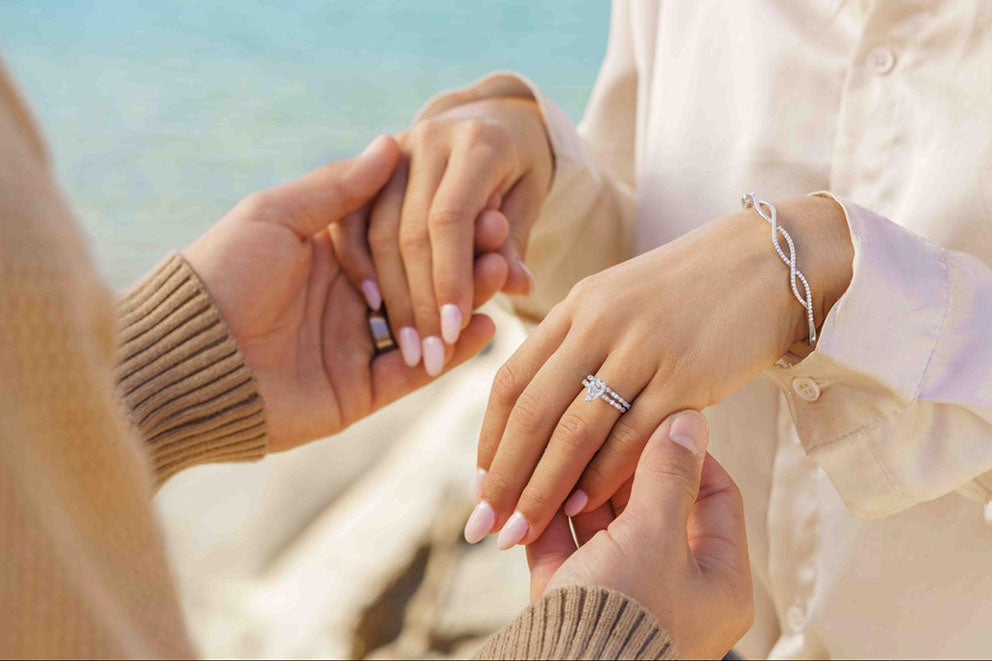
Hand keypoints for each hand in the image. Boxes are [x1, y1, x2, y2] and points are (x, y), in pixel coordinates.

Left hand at [182, 136, 500, 451]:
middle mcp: (345, 299)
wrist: (186, 361)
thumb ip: (337, 188)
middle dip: (462, 261)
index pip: (398, 236)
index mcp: (326, 255)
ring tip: (500, 279)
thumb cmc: (222, 276)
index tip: (483, 206)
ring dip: (463, 301)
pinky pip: (411, 372)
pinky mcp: (356, 393)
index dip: (440, 224)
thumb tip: (389, 142)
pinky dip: (449, 353)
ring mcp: (352, 347)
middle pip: (419, 278)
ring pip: (423, 323)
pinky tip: (482, 327)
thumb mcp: (275, 216)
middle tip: (501, 243)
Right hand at [331, 96, 553, 375]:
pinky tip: (375, 308)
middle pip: (411, 230)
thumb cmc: (520, 168)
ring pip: (379, 229)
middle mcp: (432, 138)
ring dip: (391, 294)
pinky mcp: (372, 163)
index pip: (452, 218)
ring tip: (407, 348)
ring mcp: (398, 147)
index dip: (450, 278)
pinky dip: (361, 263)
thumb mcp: (529, 201)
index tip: (452, 332)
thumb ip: (514, 244)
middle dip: (421, 300)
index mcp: (478, 142)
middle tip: (430, 356)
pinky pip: (353, 219)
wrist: (493, 117)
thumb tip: (519, 287)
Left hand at [467, 195, 853, 546]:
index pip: (511, 381)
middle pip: (532, 411)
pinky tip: (584, 508)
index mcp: (575, 307)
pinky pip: (633, 436)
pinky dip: (604, 477)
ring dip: (544, 489)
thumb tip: (537, 406)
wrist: (766, 261)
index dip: (490, 440)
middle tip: (483, 525)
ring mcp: (642, 348)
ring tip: (523, 531)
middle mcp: (599, 324)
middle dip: (504, 477)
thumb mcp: (617, 300)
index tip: (480, 486)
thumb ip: (575, 345)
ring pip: (575, 430)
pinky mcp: (687, 375)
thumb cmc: (688, 291)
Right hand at [524, 411, 752, 658]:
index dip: (688, 454)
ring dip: (580, 490)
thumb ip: (669, 474)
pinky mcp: (574, 600)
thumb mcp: (654, 535)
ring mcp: (622, 594)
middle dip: (622, 469)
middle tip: (600, 431)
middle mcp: (674, 589)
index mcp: (718, 582)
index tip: (656, 421)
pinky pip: (564, 548)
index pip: (715, 497)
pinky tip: (530, 487)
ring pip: (604, 525)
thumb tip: (691, 420)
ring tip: (559, 455)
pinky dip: (548, 519)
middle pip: (654, 506)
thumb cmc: (626, 619)